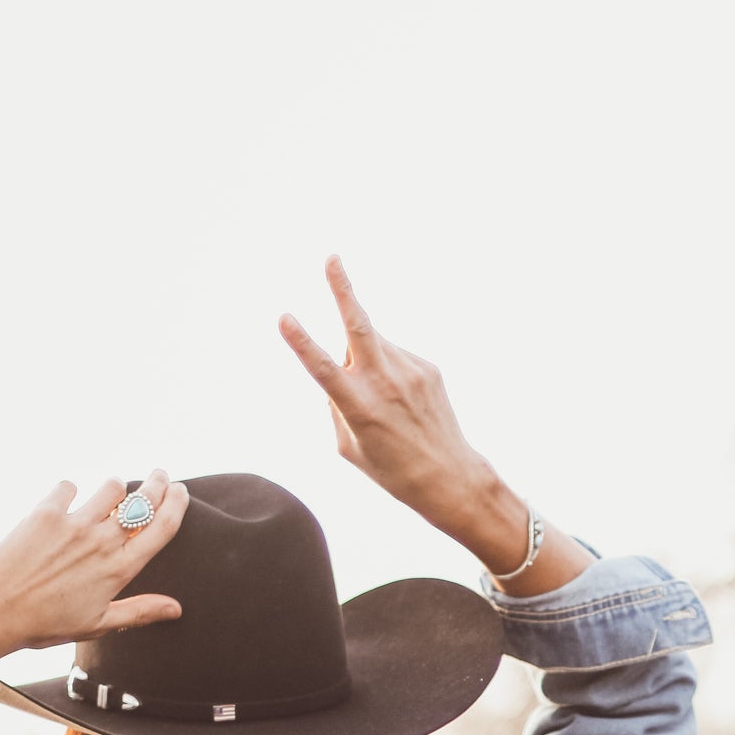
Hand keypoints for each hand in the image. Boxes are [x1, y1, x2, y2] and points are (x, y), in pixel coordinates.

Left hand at [0, 472, 189, 684]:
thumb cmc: (47, 624)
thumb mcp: (98, 623)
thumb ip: (140, 611)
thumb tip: (176, 609)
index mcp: (119, 569)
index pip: (161, 528)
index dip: (176, 505)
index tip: (181, 492)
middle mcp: (102, 542)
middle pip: (143, 502)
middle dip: (157, 484)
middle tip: (160, 475)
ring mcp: (74, 524)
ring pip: (111, 488)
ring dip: (116, 486)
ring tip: (114, 489)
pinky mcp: (46, 513)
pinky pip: (67, 487)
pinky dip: (70, 490)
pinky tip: (67, 496)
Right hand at [278, 257, 502, 531]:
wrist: (449, 476)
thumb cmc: (391, 468)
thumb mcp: (349, 446)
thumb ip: (335, 404)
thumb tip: (339, 365)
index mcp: (358, 407)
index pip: (324, 370)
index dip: (301, 343)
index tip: (284, 317)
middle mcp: (385, 384)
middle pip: (359, 326)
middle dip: (342, 289)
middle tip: (332, 257)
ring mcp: (409, 372)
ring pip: (373, 345)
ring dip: (364, 358)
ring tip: (382, 400)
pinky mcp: (427, 367)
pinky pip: (393, 357)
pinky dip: (387, 369)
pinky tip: (402, 400)